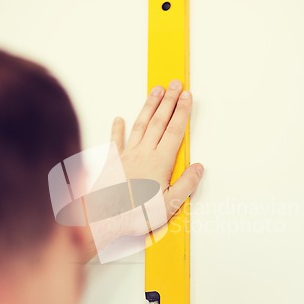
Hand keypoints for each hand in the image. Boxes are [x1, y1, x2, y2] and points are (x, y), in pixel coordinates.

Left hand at [111, 79, 203, 220]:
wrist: (105, 219)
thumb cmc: (136, 214)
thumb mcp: (170, 205)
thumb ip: (186, 184)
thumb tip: (199, 167)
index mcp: (160, 163)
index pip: (174, 131)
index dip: (182, 112)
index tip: (187, 96)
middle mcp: (144, 154)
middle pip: (159, 121)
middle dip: (169, 101)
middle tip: (175, 84)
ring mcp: (127, 156)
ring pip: (141, 125)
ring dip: (149, 106)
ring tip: (156, 91)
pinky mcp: (112, 163)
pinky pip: (116, 141)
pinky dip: (117, 129)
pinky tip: (119, 119)